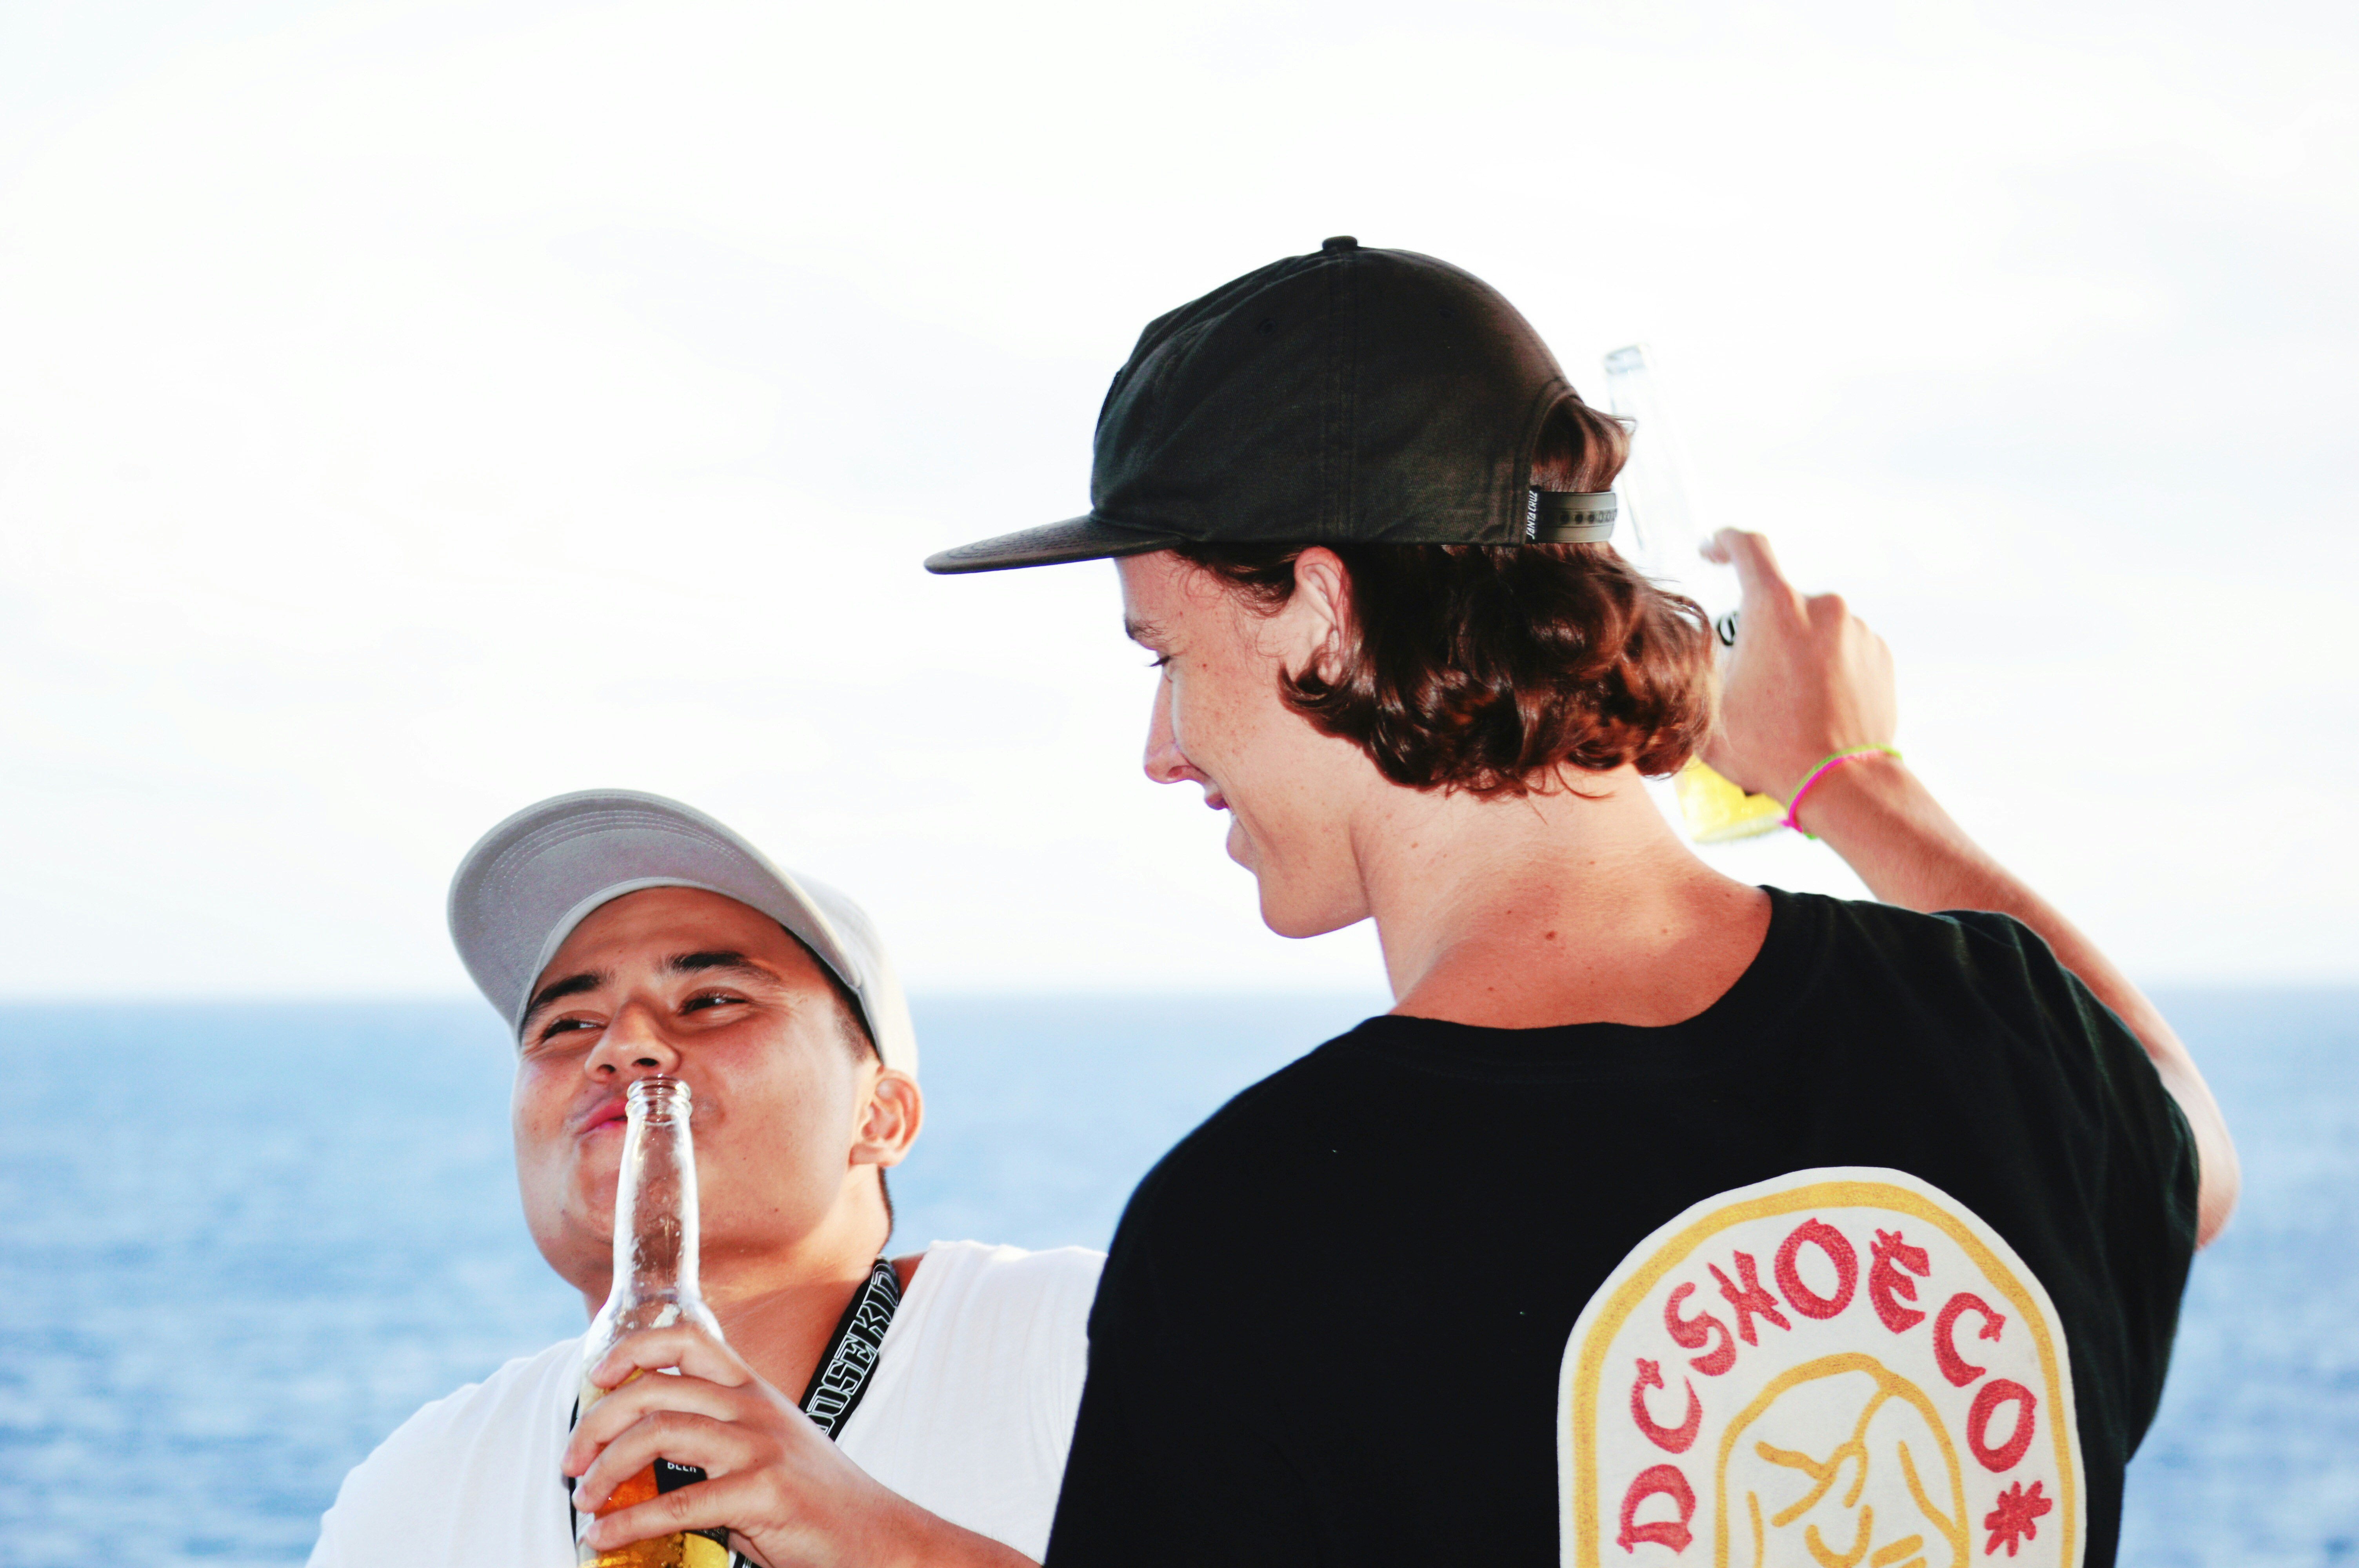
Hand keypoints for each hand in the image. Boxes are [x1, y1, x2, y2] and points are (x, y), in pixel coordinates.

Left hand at [564, 1324, 964, 1567]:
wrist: (877, 1536)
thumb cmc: (813, 1500)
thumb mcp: (766, 1450)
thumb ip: (713, 1443)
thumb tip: (638, 1464)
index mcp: (754, 1390)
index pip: (688, 1339)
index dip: (633, 1347)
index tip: (596, 1376)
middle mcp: (754, 1408)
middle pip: (656, 1390)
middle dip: (597, 1422)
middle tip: (572, 1461)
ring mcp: (761, 1446)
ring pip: (661, 1434)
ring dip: (606, 1468)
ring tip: (585, 1500)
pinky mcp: (765, 1492)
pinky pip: (680, 1502)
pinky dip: (630, 1520)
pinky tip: (606, 1535)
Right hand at [1699, 529, 1896, 802]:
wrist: (1840, 782)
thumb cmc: (1770, 748)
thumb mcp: (1707, 706)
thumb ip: (1700, 664)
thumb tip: (1708, 646)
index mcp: (1774, 608)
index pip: (1747, 547)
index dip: (1724, 542)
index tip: (1714, 550)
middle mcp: (1821, 607)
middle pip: (1780, 600)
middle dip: (1762, 629)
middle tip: (1752, 676)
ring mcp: (1857, 630)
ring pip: (1813, 627)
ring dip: (1796, 650)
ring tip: (1789, 701)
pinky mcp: (1880, 654)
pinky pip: (1843, 647)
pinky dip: (1826, 666)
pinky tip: (1816, 704)